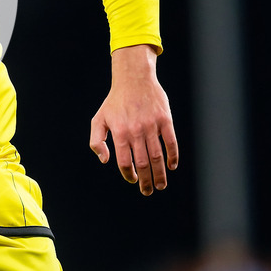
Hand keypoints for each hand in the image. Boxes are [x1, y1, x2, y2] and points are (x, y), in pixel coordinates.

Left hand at [89, 45, 178, 195]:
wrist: (134, 79)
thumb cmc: (114, 102)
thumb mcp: (98, 119)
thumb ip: (97, 141)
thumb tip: (105, 161)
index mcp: (119, 132)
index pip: (124, 161)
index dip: (128, 174)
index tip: (132, 181)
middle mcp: (136, 131)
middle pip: (142, 163)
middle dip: (146, 181)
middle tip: (148, 191)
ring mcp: (152, 125)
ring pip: (157, 156)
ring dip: (160, 173)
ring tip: (161, 185)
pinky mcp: (165, 120)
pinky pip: (171, 142)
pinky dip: (173, 156)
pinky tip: (171, 166)